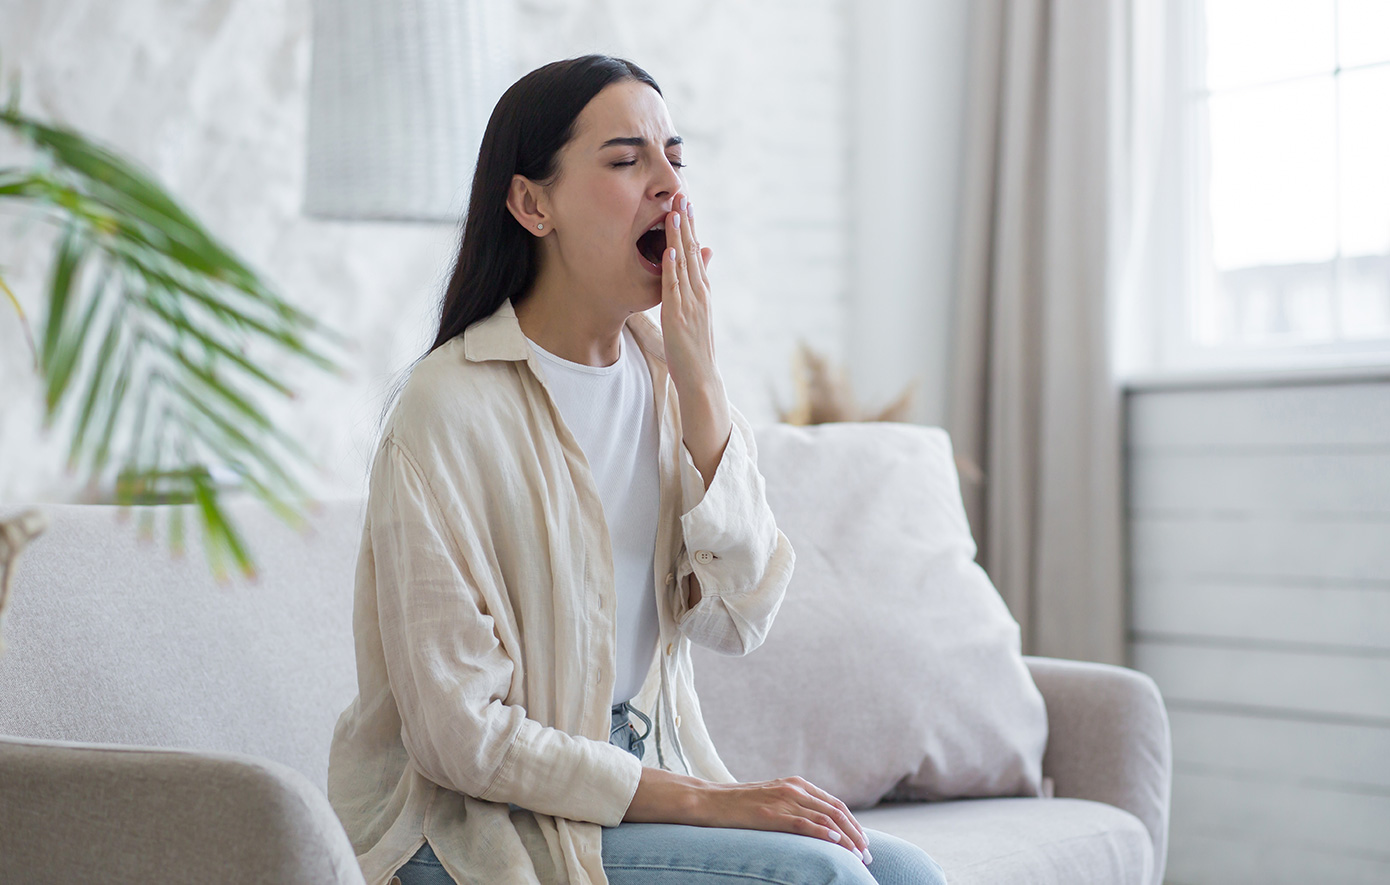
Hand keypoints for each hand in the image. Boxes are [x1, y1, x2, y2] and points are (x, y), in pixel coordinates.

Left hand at [660, 192, 715, 398]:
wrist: (701, 375)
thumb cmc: (696, 345)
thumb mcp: (700, 310)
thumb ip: (700, 282)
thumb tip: (706, 253)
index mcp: (702, 290)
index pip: (697, 251)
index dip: (691, 226)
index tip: (685, 202)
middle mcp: (699, 292)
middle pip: (692, 251)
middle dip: (686, 222)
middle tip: (681, 194)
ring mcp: (690, 303)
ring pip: (684, 264)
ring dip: (679, 238)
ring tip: (674, 213)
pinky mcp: (678, 316)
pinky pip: (674, 288)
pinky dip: (672, 269)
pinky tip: (670, 251)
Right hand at [693, 775, 872, 863]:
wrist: (709, 801)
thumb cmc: (739, 805)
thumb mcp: (772, 800)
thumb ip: (793, 807)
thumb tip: (815, 826)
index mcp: (796, 784)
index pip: (834, 804)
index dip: (853, 823)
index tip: (863, 841)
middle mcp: (794, 789)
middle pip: (836, 810)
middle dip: (856, 833)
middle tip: (867, 854)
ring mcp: (783, 800)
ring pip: (825, 818)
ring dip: (846, 838)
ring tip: (858, 855)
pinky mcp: (771, 814)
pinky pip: (804, 823)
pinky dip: (824, 833)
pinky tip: (836, 843)